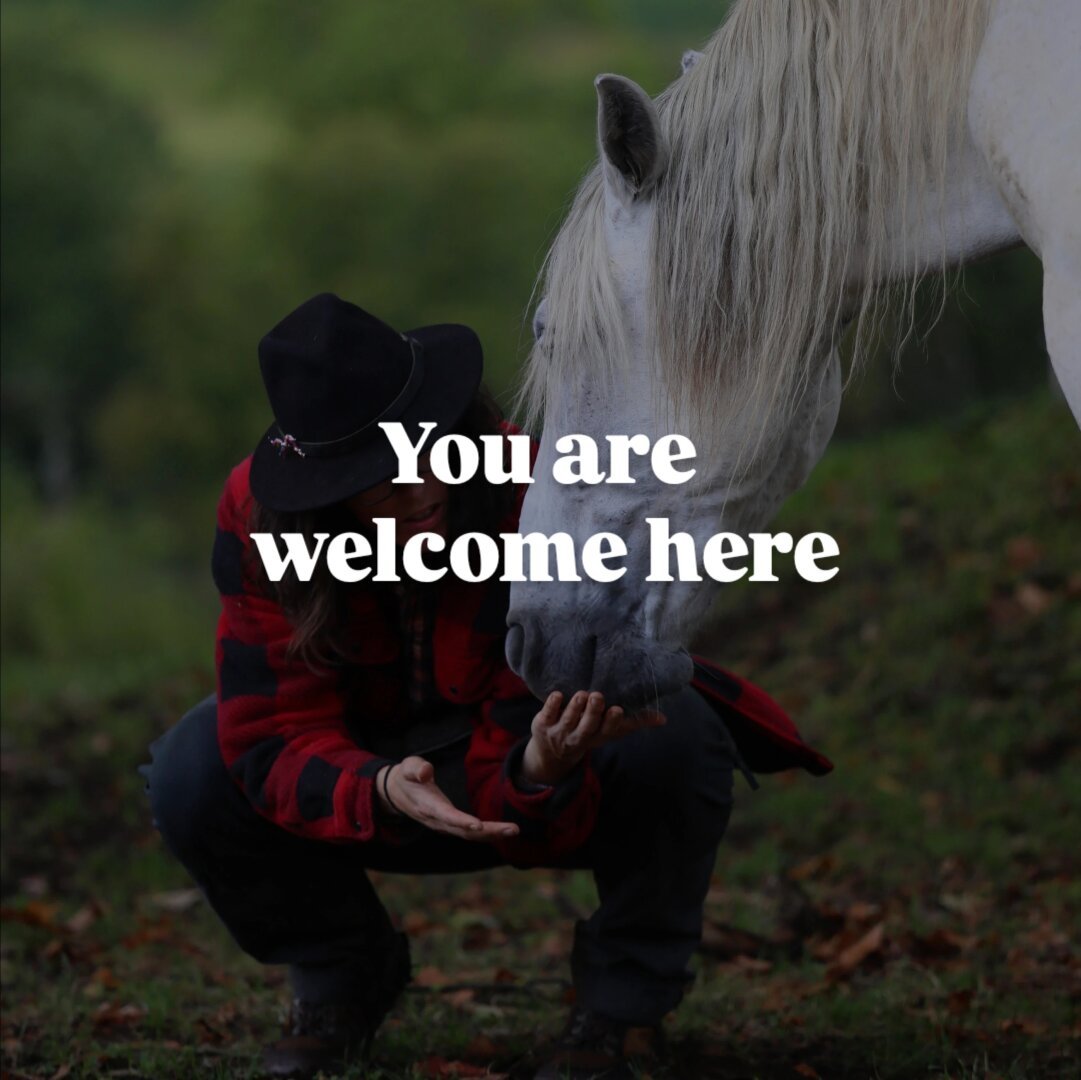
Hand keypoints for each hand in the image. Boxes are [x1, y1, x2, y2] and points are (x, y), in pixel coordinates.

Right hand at [376, 758, 518, 842]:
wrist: (398, 792)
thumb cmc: (407, 776)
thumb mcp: (407, 767)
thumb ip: (416, 769)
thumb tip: (425, 772)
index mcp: (427, 806)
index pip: (446, 816)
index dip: (461, 822)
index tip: (478, 825)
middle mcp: (437, 820)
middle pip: (464, 831)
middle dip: (489, 832)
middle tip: (512, 829)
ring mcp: (444, 825)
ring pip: (470, 835)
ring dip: (492, 834)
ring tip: (513, 830)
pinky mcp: (451, 825)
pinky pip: (470, 834)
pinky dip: (487, 834)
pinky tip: (504, 831)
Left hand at [519, 690, 666, 785]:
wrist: (551, 753)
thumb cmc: (587, 734)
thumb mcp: (609, 732)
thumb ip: (634, 723)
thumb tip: (663, 719)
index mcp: (597, 737)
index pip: (607, 731)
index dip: (611, 722)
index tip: (617, 709)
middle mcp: (579, 736)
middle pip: (587, 726)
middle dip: (592, 712)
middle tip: (597, 696)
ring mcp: (560, 732)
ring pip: (568, 719)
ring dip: (575, 706)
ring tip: (582, 694)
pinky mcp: (542, 724)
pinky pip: (547, 713)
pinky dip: (552, 705)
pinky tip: (558, 694)